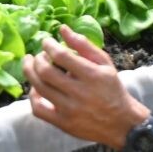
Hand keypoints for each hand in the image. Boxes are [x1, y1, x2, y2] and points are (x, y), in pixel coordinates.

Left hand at [23, 25, 150, 148]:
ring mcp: (70, 110)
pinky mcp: (63, 123)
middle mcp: (80, 93)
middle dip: (37, 59)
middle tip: (39, 55)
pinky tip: (35, 88)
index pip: (61, 56)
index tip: (46, 42)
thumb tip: (62, 29)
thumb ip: (83, 44)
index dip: (49, 45)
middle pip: (46, 72)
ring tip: (31, 65)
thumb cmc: (112, 88)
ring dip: (30, 73)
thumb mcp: (104, 63)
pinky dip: (32, 96)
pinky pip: (39, 109)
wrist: (121, 123)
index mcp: (92, 75)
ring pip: (39, 88)